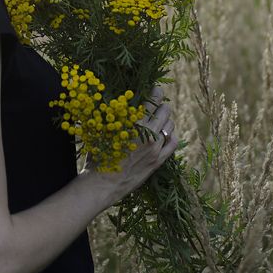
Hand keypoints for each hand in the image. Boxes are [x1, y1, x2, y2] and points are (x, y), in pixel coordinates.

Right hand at [84, 84, 177, 204]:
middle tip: (157, 103)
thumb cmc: (98, 155)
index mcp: (133, 123)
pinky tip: (167, 133)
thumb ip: (113, 116)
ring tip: (160, 118)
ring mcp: (155, 148)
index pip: (151, 101)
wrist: (102, 184)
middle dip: (161, 104)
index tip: (155, 88)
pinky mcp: (158, 161)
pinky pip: (173, 143)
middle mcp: (148, 134)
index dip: (155, 92)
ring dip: (166, 119)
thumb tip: (116, 103)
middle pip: (164, 111)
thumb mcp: (102, 130)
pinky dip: (172, 134)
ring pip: (170, 126)